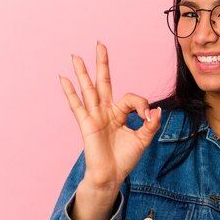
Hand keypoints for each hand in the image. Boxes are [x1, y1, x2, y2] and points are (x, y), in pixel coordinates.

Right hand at [58, 41, 161, 194]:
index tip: (148, 117)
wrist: (112, 175)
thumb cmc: (125, 158)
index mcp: (119, 113)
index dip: (142, 104)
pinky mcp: (87, 124)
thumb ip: (150, 125)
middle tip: (100, 43)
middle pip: (103, 81)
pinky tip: (63, 78)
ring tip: (75, 56)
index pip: (131, 98)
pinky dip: (70, 92)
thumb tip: (156, 111)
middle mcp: (105, 111)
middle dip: (102, 62)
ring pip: (88, 89)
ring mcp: (95, 116)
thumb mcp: (143, 140)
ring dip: (82, 72)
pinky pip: (77, 105)